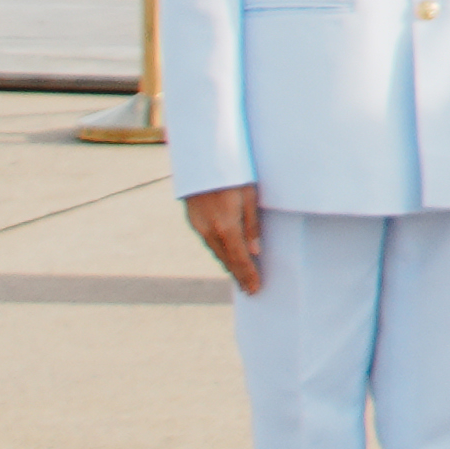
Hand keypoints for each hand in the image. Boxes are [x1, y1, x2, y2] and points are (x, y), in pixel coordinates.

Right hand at [181, 182, 266, 296]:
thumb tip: (256, 251)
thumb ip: (252, 225)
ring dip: (228, 265)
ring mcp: (199, 226)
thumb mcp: (250, 196)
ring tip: (239, 276)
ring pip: (215, 252)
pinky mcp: (193, 219)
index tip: (254, 289)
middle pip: (226, 260)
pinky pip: (208, 241)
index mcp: (227, 227)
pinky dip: (219, 251)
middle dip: (238, 275)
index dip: (248, 275)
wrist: (202, 159)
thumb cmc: (233, 173)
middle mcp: (210, 231)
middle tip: (249, 288)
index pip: (240, 259)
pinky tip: (225, 255)